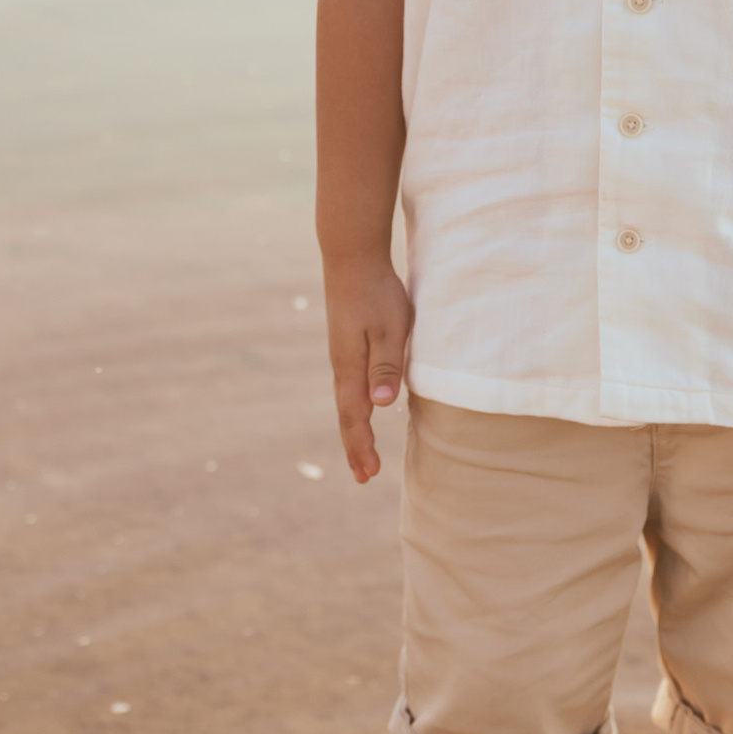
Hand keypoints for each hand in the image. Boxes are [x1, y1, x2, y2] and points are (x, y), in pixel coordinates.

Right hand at [325, 252, 414, 483]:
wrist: (351, 257)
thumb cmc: (376, 292)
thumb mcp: (391, 328)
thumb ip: (386, 366)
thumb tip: (380, 405)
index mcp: (350, 367)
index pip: (355, 417)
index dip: (362, 446)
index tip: (368, 474)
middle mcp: (341, 366)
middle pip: (347, 415)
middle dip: (356, 447)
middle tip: (363, 476)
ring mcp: (342, 356)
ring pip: (347, 402)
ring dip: (354, 430)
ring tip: (362, 453)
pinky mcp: (347, 345)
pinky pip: (350, 387)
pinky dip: (355, 408)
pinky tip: (363, 410)